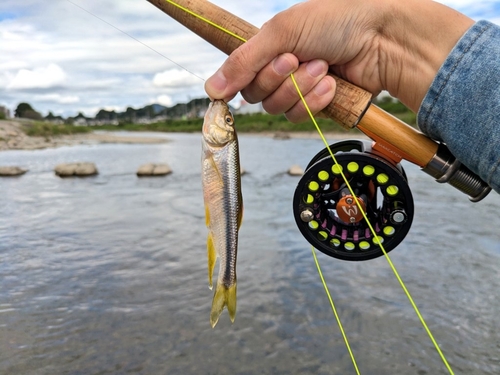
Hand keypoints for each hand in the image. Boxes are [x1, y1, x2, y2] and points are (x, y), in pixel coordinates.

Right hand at [205, 0, 472, 120]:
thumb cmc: (335, 22)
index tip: (249, 72)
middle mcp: (279, 70)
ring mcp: (298, 89)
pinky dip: (316, 100)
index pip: (237, 73)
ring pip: (278, 108)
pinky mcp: (316, 106)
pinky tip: (332, 84)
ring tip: (323, 67)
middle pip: (256, 95)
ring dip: (300, 88)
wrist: (380, 40)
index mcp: (267, 47)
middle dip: (278, 79)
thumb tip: (211, 88)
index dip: (240, 78)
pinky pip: (300, 116)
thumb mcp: (282, 32)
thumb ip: (244, 60)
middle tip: (297, 58)